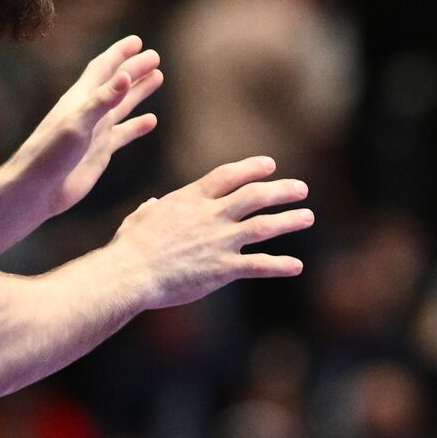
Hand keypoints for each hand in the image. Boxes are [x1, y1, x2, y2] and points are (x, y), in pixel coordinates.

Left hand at [16, 35, 162, 216]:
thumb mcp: (78, 123)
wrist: (37, 190)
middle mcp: (89, 111)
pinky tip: (151, 121)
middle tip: (155, 56)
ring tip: (158, 78)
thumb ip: (102, 100)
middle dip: (135, 68)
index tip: (137, 41)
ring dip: (139, 91)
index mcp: (80, 98)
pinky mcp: (100, 151)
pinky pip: (124, 133)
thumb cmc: (50, 154)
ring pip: (122, 105)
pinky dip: (138, 126)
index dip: (119, 53)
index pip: (103, 68)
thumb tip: (125, 75)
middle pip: (116, 83)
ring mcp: (96, 131)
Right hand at [112, 156, 314, 307]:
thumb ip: (150, 210)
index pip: (228, 175)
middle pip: (255, 195)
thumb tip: (151, 205)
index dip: (252, 168)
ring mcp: (220, 241)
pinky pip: (258, 265)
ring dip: (289, 220)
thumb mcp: (139, 219)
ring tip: (307, 217)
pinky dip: (280, 265)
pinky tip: (297, 266)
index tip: (270, 165)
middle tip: (302, 188)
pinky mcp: (222, 268)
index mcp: (191, 199)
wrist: (130, 273)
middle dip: (281, 190)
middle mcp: (211, 215)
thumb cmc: (129, 247)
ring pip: (264, 226)